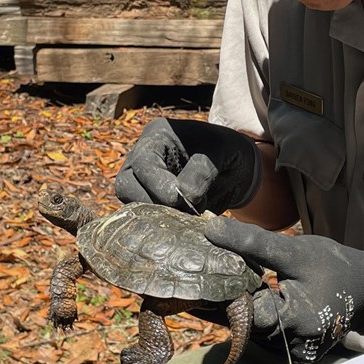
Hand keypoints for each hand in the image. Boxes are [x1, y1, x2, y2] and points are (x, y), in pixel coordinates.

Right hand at [114, 118, 260, 214]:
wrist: (237, 168)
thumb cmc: (227, 151)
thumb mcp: (221, 152)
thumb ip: (200, 173)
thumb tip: (182, 199)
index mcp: (156, 137)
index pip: (143, 163)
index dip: (157, 184)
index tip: (177, 199)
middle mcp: (143, 160)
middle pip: (127, 186)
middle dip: (153, 203)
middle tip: (183, 212)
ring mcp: (144, 184)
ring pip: (133, 207)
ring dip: (159, 218)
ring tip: (189, 218)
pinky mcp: (152, 205)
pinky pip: (147, 221)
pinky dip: (166, 227)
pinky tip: (187, 226)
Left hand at [205, 217, 363, 363]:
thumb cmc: (332, 266)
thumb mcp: (293, 250)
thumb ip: (252, 242)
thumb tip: (212, 228)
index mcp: (295, 321)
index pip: (246, 313)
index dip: (227, 292)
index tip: (209, 273)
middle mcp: (294, 345)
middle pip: (248, 325)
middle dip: (232, 301)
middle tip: (209, 278)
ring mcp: (295, 351)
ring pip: (256, 331)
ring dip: (243, 309)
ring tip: (225, 286)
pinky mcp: (296, 351)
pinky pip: (268, 334)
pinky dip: (258, 317)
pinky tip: (249, 297)